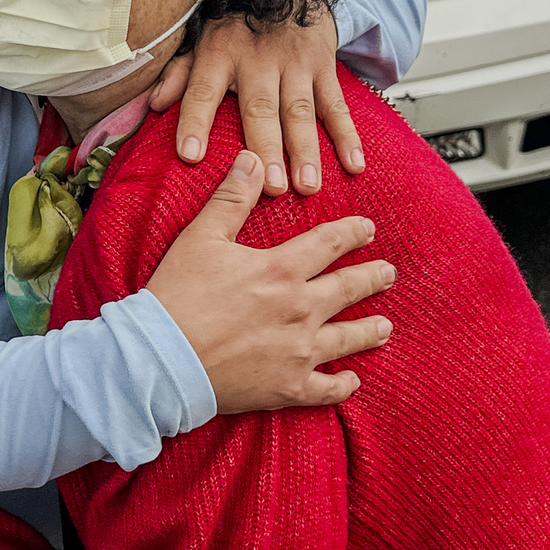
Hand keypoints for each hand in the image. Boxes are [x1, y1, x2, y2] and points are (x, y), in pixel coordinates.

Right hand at [148, 150, 392, 412]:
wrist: (161, 360)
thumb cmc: (178, 298)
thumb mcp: (201, 238)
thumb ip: (232, 198)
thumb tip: (253, 160)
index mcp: (281, 270)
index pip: (328, 243)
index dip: (351, 233)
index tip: (367, 228)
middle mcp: (300, 310)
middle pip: (349, 289)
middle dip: (372, 278)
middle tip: (388, 273)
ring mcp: (298, 351)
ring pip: (348, 338)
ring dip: (370, 331)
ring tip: (385, 327)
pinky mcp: (288, 387)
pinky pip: (327, 389)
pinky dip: (343, 385)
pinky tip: (351, 380)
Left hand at [151, 6, 362, 195]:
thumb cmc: (235, 19)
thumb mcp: (200, 38)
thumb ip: (178, 74)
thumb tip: (153, 106)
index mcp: (220, 54)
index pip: (203, 90)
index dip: (195, 121)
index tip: (190, 155)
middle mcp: (257, 60)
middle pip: (260, 109)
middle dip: (265, 148)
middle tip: (271, 187)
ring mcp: (294, 64)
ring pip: (299, 111)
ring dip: (305, 150)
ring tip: (307, 185)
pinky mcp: (323, 66)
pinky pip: (335, 104)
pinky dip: (347, 135)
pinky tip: (353, 163)